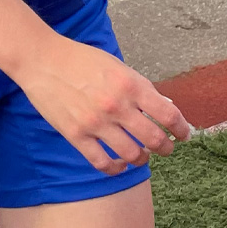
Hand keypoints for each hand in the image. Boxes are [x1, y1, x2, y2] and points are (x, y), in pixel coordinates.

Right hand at [11, 34, 190, 174]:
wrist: (42, 60)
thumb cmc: (80, 59)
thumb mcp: (117, 66)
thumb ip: (140, 87)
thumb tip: (163, 106)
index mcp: (130, 84)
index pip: (168, 114)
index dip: (181, 128)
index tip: (184, 134)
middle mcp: (116, 105)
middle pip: (155, 139)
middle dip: (166, 148)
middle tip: (167, 148)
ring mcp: (96, 123)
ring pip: (132, 155)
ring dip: (142, 158)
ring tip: (141, 155)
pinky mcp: (76, 135)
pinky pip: (103, 163)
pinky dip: (116, 168)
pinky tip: (118, 163)